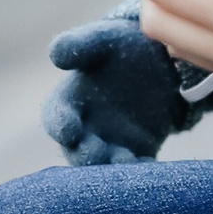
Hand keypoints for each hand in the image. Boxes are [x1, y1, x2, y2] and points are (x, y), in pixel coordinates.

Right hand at [45, 10, 212, 166]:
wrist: (157, 60)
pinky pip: (136, 169)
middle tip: (97, 153)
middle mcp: (85, 130)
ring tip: (127, 162)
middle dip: (85, 156)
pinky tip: (151, 170)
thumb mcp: (101, 39)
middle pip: (77, 152)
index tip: (69, 129)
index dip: (60, 124)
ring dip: (113, 170)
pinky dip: (141, 173)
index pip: (56, 118)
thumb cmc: (118, 47)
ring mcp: (111, 144)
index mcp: (69, 103)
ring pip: (106, 166)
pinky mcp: (137, 153)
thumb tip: (55, 55)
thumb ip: (79, 45)